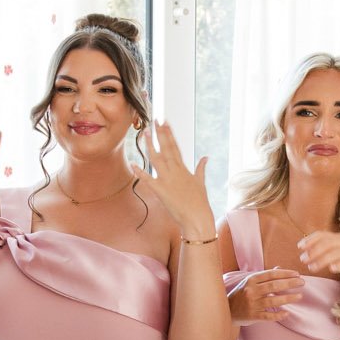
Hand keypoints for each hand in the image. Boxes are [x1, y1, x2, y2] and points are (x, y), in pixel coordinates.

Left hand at [138, 122, 216, 239]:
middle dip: (160, 134)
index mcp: (184, 169)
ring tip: (145, 133)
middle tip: (155, 120)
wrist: (197, 218)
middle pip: (166, 149)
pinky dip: (140, 172)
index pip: (175, 146)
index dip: (169, 133)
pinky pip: (148, 180)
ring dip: (150, 146)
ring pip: (157, 159)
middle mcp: (175, 171)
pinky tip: (133, 163)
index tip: (165, 122)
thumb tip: (205, 157)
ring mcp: (168, 180)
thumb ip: (201, 168)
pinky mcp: (161, 191)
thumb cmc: (200, 202)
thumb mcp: (201, 182)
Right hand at [228, 269, 305, 321]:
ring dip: (288, 298)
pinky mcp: (253, 316)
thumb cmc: (241, 294)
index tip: (297, 274)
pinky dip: (278, 315)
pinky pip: (268, 316)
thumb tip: (279, 268)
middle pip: (274, 286)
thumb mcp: (250, 282)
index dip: (285, 273)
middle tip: (302, 283)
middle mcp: (251, 291)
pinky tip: (287, 313)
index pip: (271, 274)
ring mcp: (252, 304)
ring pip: (273, 301)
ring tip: (299, 296)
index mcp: (251, 280)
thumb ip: (265, 276)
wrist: (226, 309)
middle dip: (290, 283)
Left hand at [296, 231, 339, 299]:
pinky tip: (331, 269)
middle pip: (327, 243)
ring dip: (321, 260)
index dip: (310, 239)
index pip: (323, 235)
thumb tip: (306, 252)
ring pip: (335, 253)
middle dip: (313, 251)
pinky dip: (339, 265)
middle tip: (303, 260)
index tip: (299, 247)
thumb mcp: (336, 257)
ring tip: (311, 268)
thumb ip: (324, 252)